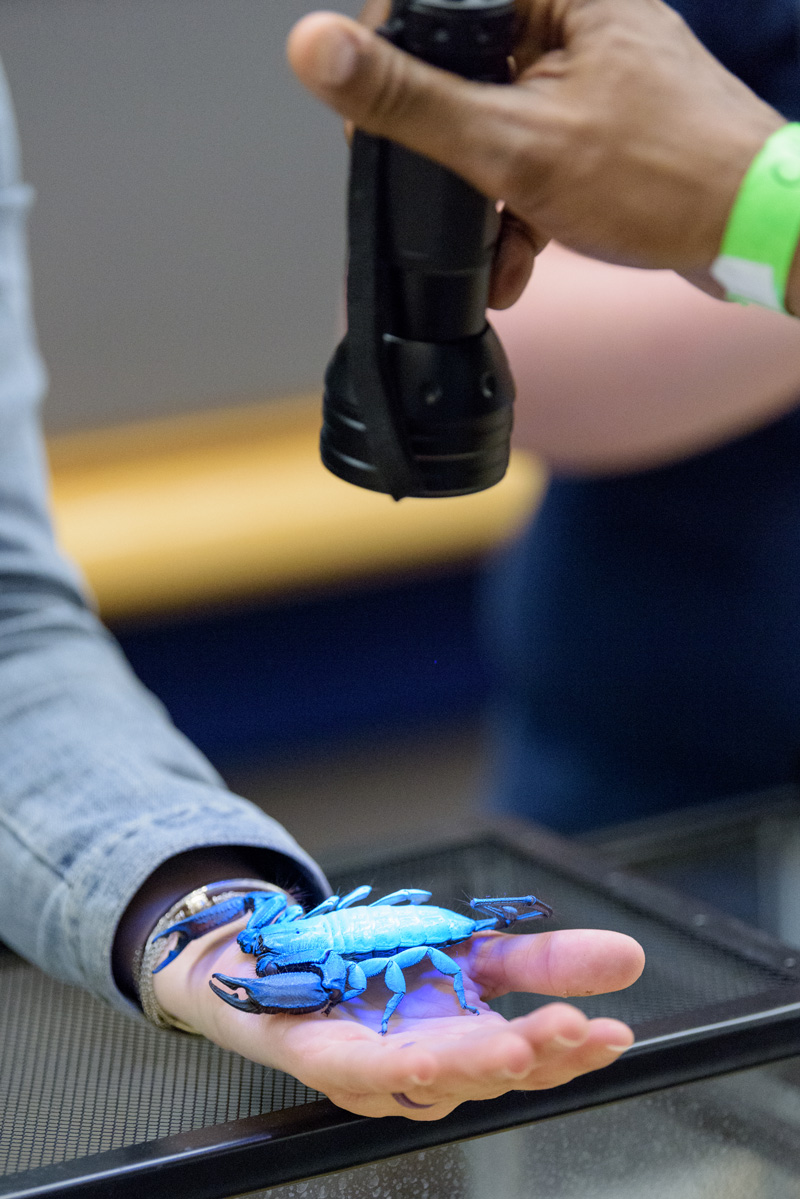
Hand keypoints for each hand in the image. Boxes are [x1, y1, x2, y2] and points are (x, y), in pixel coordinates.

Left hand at [153, 918, 643, 1119]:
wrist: (278, 956)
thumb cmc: (377, 964)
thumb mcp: (474, 951)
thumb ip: (545, 960)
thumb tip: (632, 956)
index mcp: (467, 1047)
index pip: (531, 1060)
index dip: (574, 1052)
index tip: (616, 1033)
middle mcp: (425, 1070)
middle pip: (487, 1074)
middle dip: (533, 1055)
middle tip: (577, 1029)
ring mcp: (372, 1071)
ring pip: (430, 1081)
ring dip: (472, 1067)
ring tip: (514, 1050)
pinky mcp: (320, 1056)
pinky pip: (358, 1071)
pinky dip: (392, 1071)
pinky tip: (426, 1059)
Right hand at [287, 0, 785, 307]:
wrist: (755, 231)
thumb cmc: (659, 176)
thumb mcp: (512, 144)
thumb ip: (409, 101)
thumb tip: (312, 50)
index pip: (434, 4)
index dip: (392, 68)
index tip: (380, 134)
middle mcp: (574, 19)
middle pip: (462, 76)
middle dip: (448, 162)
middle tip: (446, 205)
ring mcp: (590, 74)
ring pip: (496, 126)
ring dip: (483, 202)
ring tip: (497, 252)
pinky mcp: (601, 125)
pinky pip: (535, 156)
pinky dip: (520, 211)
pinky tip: (518, 261)